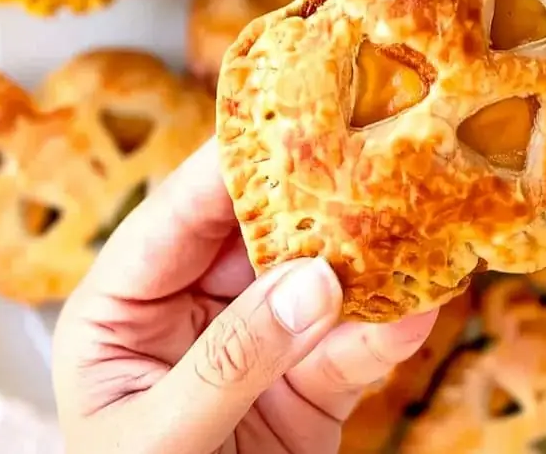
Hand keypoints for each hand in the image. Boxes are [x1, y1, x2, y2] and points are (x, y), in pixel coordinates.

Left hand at [52, 139, 437, 452]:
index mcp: (124, 307)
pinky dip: (387, 330)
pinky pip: (351, 348)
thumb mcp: (157, 437)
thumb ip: (229, 361)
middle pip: (258, 240)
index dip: (225, 168)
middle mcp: (193, 313)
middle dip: (314, 206)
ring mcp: (257, 346)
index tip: (282, 123)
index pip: (174, 218)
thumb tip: (309, 284)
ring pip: (315, 287)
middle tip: (366, 161)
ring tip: (415, 225)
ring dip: (364, 262)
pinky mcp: (307, 385)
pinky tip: (421, 305)